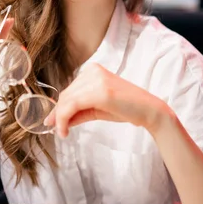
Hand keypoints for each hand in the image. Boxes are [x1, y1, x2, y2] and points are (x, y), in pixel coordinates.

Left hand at [44, 63, 169, 137]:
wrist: (150, 111)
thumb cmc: (126, 109)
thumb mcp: (97, 109)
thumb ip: (78, 112)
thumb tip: (57, 121)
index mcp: (93, 71)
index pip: (69, 90)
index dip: (58, 107)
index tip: (52, 122)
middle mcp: (93, 71)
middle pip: (66, 95)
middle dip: (57, 114)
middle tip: (54, 129)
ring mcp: (97, 79)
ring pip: (67, 101)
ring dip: (60, 119)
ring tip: (62, 132)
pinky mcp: (100, 91)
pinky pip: (73, 105)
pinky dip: (64, 119)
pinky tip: (65, 131)